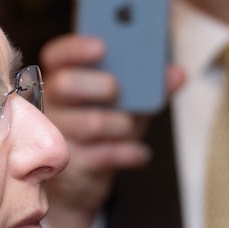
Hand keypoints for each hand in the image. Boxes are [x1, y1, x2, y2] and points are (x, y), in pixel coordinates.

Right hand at [36, 35, 184, 227]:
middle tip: (118, 90)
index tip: (102, 46)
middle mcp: (50, 105)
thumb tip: (178, 74)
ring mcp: (56, 136)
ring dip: (122, 124)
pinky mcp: (69, 166)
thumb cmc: (104, 133)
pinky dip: (129, 153)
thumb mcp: (126, 106)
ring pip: (91, 122)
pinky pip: (104, 154)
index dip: (76, 48)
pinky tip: (140, 153)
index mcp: (61, 80)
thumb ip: (149, 87)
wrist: (82, 181)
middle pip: (65, 84)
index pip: (57, 56)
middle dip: (100, 84)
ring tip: (130, 128)